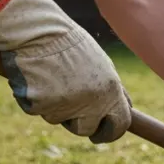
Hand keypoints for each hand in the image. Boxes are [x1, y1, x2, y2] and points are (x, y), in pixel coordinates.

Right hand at [0, 0, 130, 142]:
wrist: (35, 29)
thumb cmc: (68, 43)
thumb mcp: (101, 63)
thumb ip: (113, 89)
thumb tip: (129, 108)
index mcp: (111, 91)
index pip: (119, 124)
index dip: (110, 132)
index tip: (101, 134)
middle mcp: (92, 102)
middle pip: (87, 129)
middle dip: (78, 123)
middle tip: (68, 107)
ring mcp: (66, 105)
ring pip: (59, 119)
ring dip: (54, 107)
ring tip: (49, 79)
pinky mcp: (40, 105)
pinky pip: (37, 110)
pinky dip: (34, 98)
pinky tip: (34, 77)